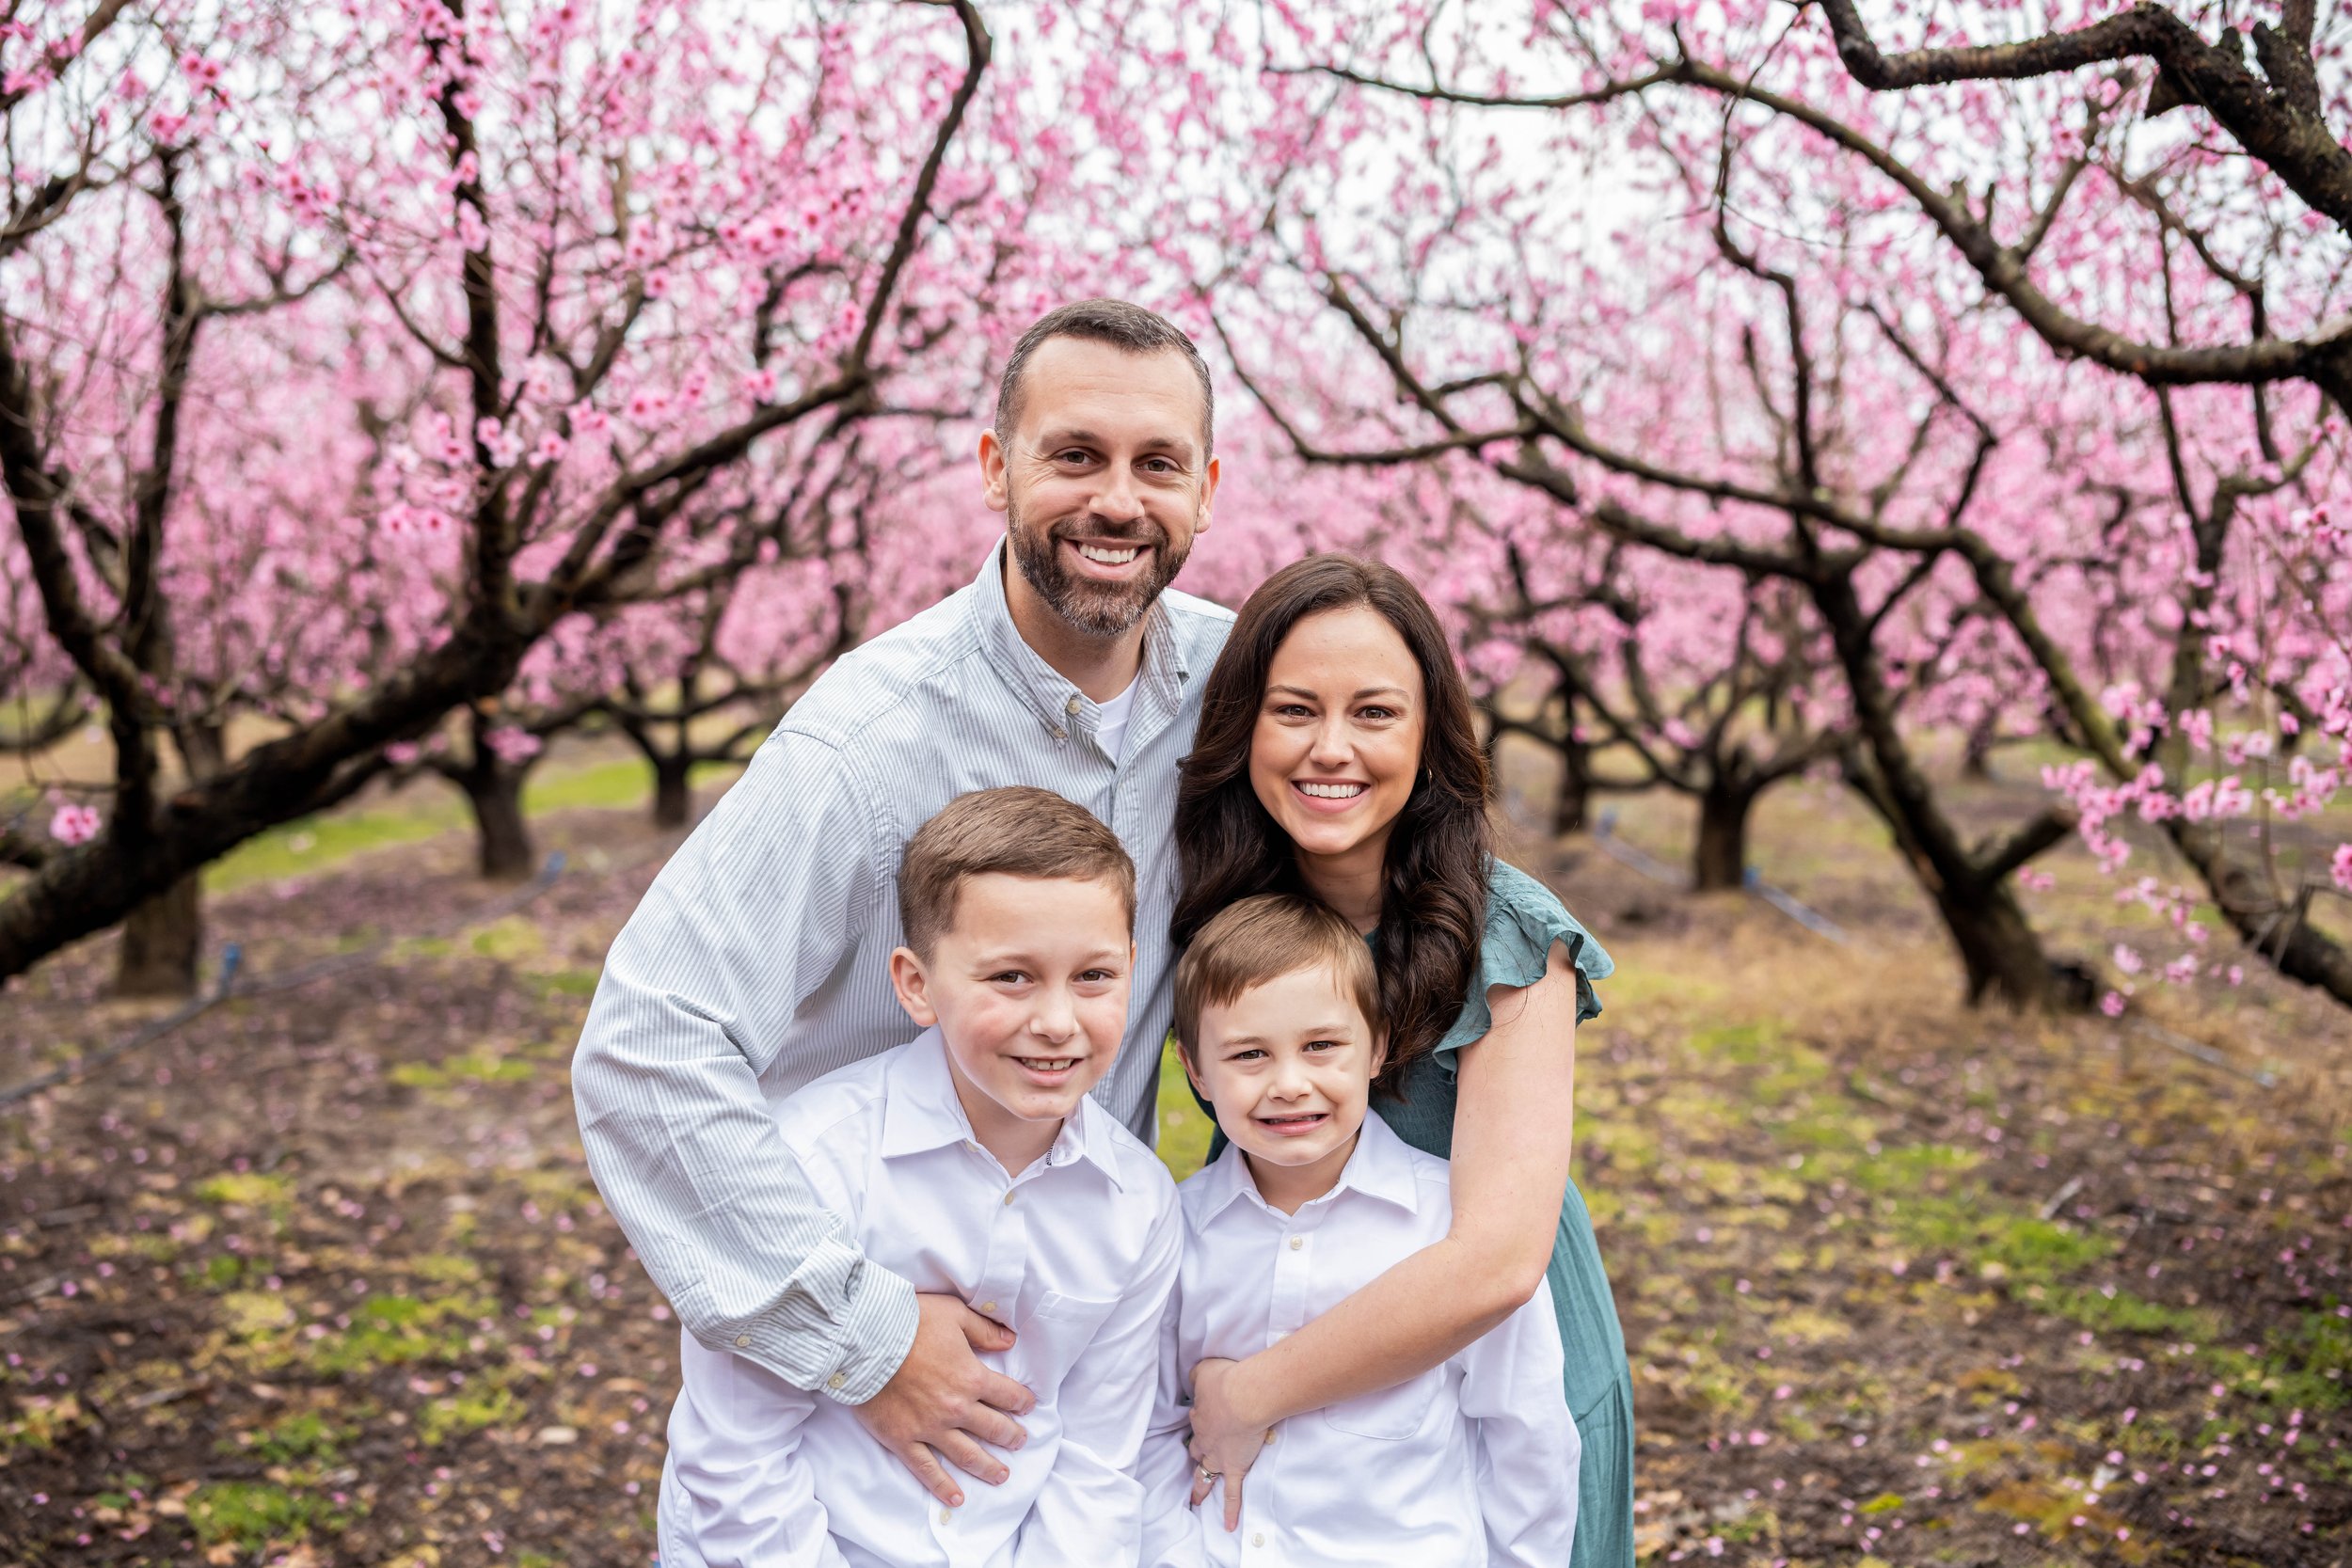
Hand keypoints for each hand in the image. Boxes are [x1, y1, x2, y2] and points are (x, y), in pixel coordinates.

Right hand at [852, 1293, 1035, 1506]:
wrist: (864, 1341)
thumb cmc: (910, 1322)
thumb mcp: (954, 1314)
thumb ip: (985, 1330)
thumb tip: (1010, 1341)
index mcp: (972, 1377)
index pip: (1008, 1395)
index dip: (1022, 1401)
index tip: (1028, 1406)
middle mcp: (957, 1408)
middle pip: (993, 1428)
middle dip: (1011, 1436)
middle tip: (1019, 1442)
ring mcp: (930, 1428)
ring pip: (967, 1455)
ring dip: (988, 1467)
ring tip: (1001, 1475)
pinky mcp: (904, 1440)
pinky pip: (927, 1469)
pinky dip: (943, 1486)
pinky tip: (957, 1499)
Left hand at [1184, 1357, 1268, 1530]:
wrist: (1245, 1398)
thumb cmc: (1227, 1380)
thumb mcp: (1205, 1369)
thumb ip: (1198, 1375)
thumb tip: (1193, 1377)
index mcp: (1199, 1415)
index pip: (1197, 1420)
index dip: (1202, 1418)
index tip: (1206, 1416)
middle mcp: (1205, 1439)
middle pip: (1197, 1449)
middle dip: (1196, 1454)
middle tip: (1195, 1458)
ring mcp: (1219, 1457)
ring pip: (1206, 1475)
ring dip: (1200, 1487)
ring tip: (1195, 1499)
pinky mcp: (1236, 1468)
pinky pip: (1231, 1494)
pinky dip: (1230, 1510)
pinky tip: (1228, 1525)